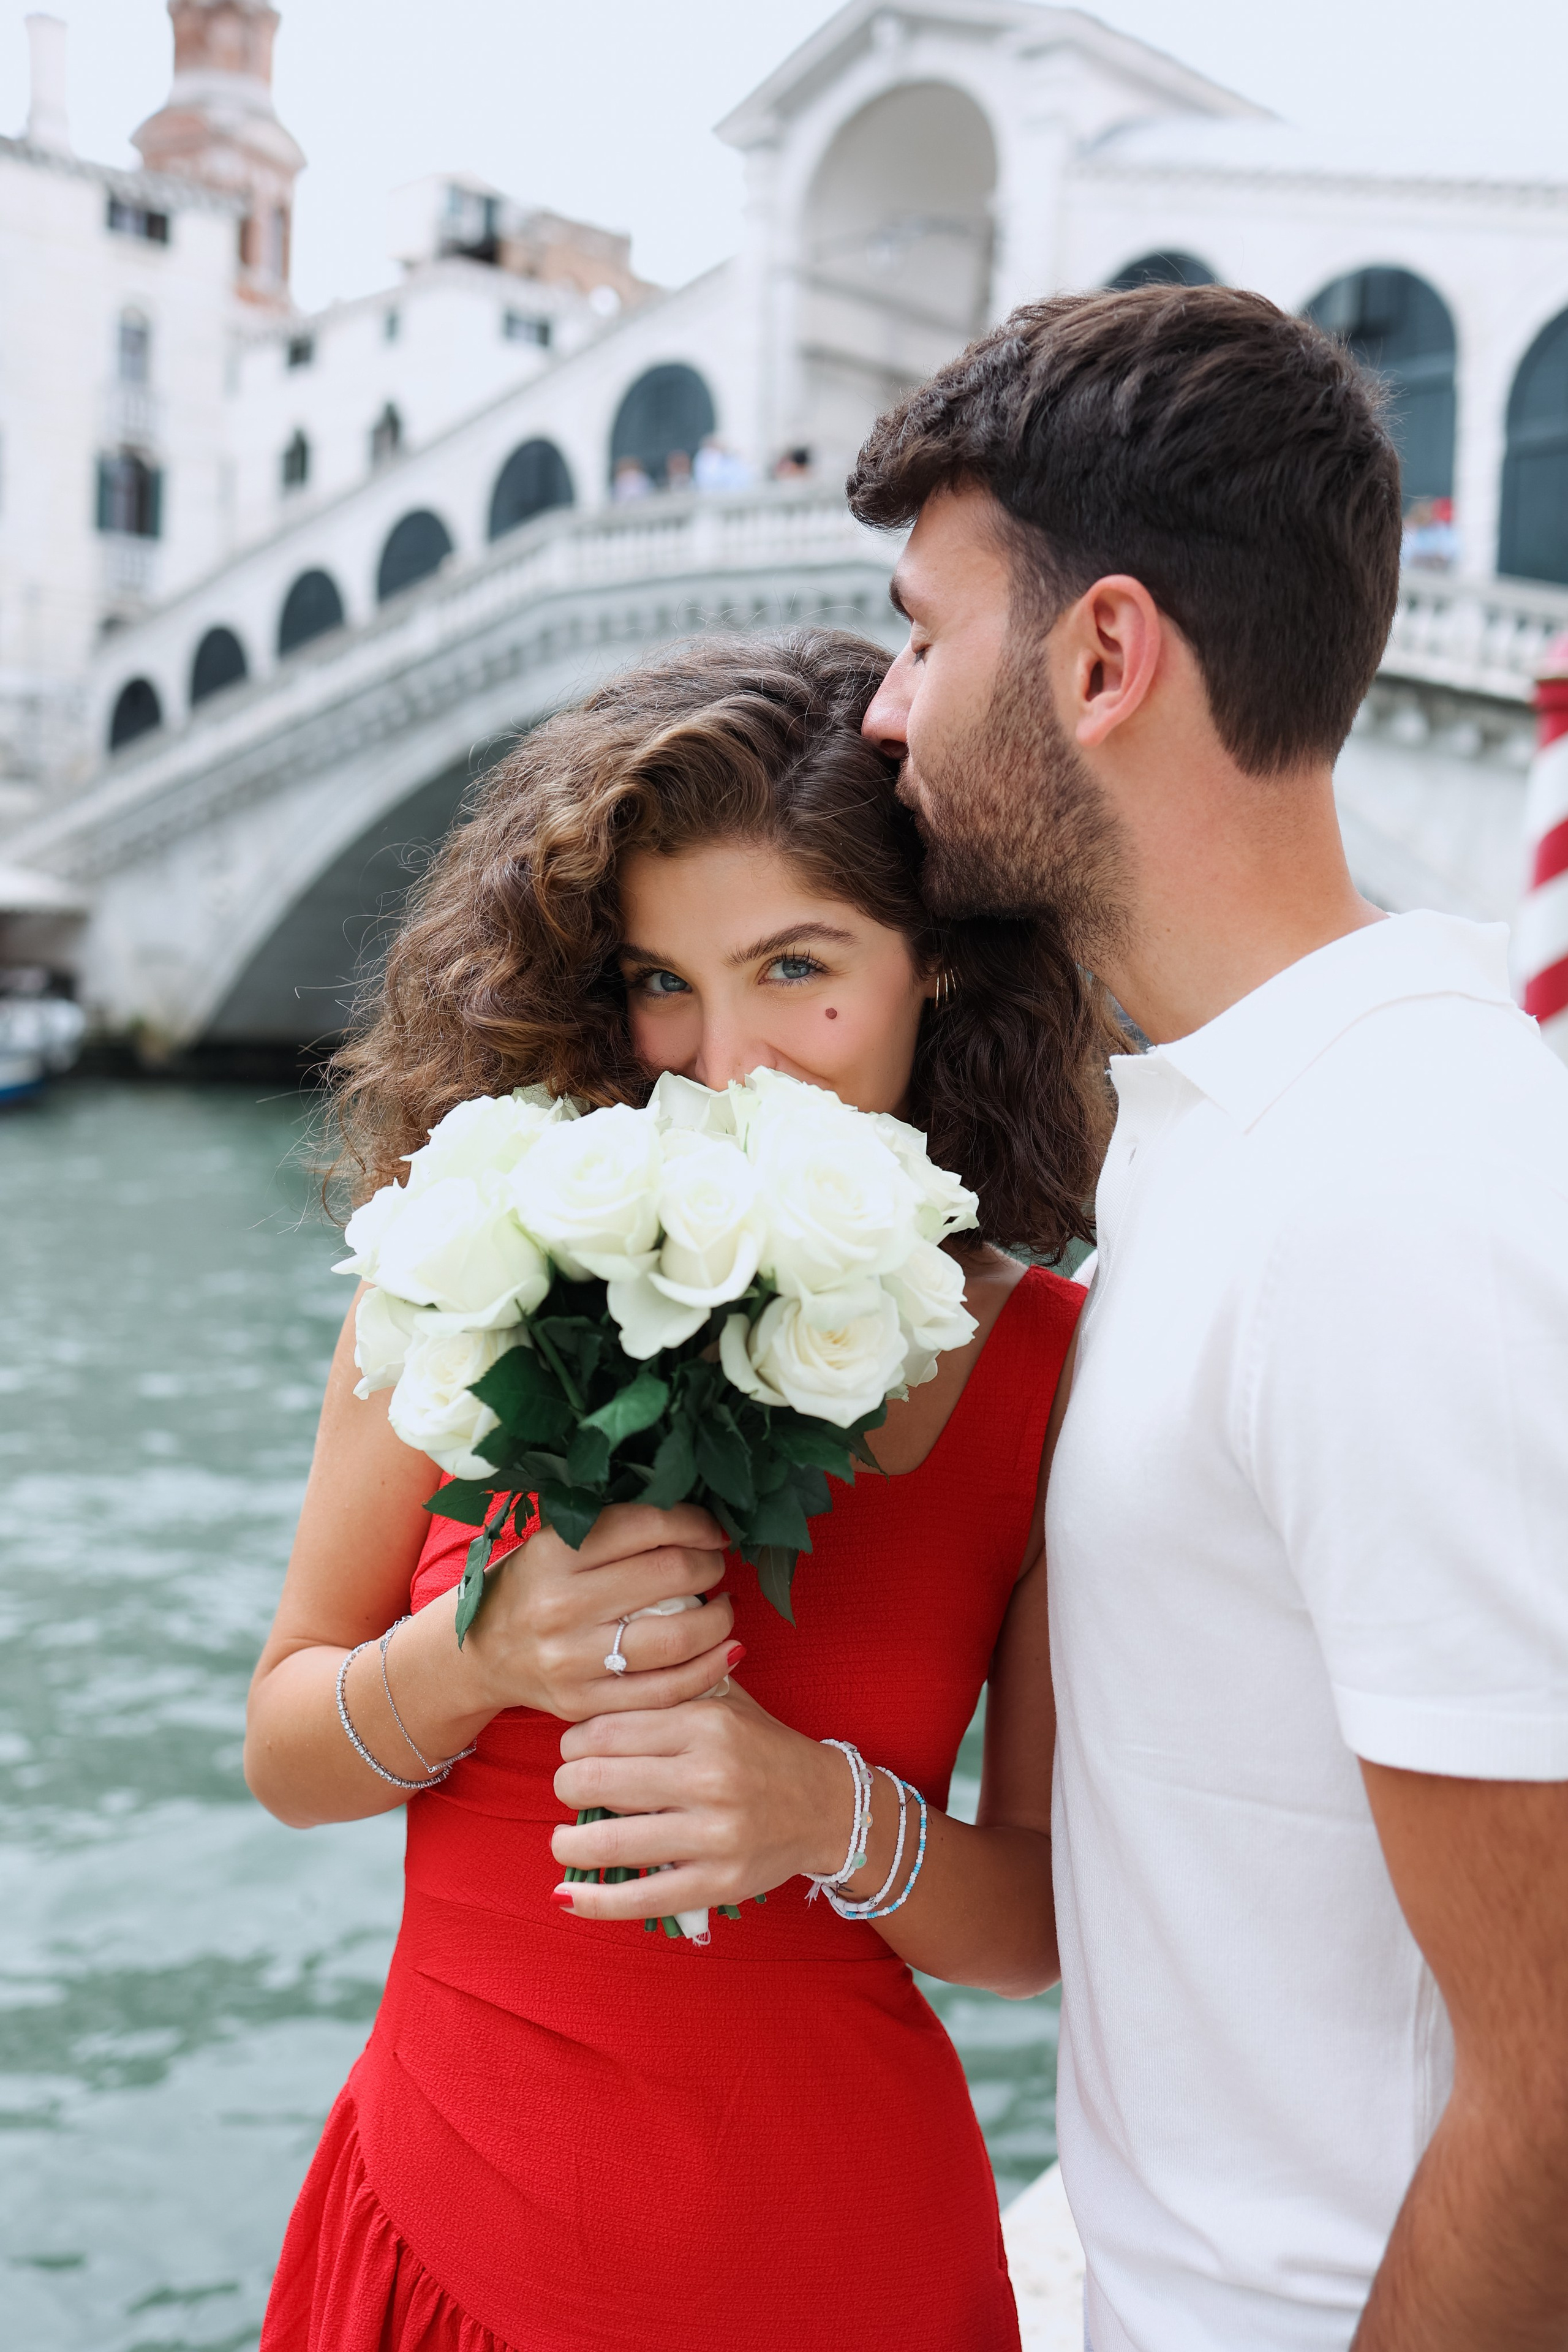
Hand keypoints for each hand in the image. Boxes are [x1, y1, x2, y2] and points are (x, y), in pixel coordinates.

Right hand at [461, 1502, 737, 1723]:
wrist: (481, 1653)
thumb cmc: (532, 1586)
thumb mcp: (554, 1542)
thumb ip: (612, 1527)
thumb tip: (692, 1515)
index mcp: (553, 1552)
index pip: (647, 1524)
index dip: (695, 1523)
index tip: (712, 1531)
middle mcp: (560, 1604)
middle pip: (671, 1574)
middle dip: (711, 1565)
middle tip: (716, 1565)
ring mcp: (570, 1660)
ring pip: (676, 1637)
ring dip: (719, 1619)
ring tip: (724, 1608)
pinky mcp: (583, 1703)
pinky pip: (666, 1691)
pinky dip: (709, 1670)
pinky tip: (725, 1652)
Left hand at [549, 1685, 852, 1915]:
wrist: (828, 1806)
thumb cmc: (761, 1748)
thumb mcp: (722, 1702)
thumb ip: (667, 1692)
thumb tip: (597, 1688)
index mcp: (706, 1723)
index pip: (604, 1731)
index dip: (573, 1744)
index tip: (574, 1752)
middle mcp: (710, 1776)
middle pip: (595, 1781)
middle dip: (566, 1788)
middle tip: (571, 1791)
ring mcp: (715, 1834)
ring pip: (609, 1842)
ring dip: (568, 1844)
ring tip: (564, 1841)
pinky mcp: (720, 1882)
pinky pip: (641, 1898)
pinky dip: (593, 1902)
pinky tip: (566, 1896)